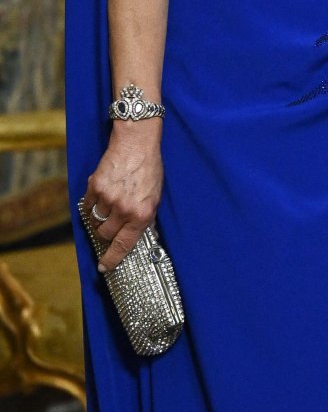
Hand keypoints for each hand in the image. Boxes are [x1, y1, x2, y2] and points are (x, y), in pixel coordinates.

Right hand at [85, 126, 162, 271]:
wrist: (137, 143)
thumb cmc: (149, 169)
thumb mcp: (155, 197)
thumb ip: (144, 217)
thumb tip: (135, 235)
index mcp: (142, 215)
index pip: (124, 245)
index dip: (112, 259)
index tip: (105, 267)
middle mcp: (125, 209)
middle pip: (106, 235)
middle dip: (106, 234)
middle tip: (109, 227)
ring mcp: (109, 198)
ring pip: (95, 221)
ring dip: (98, 219)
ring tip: (106, 208)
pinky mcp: (95, 187)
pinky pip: (88, 205)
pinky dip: (91, 204)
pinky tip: (100, 196)